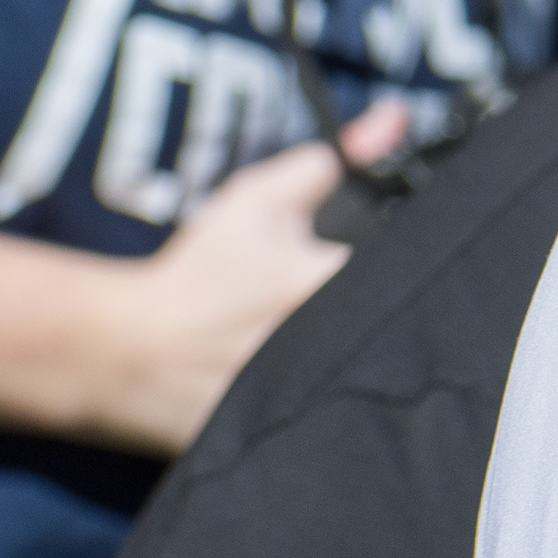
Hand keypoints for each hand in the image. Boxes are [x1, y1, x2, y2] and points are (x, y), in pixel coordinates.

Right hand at [80, 100, 404, 452]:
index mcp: (325, 287)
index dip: (433, 268)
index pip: (416, 274)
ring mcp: (307, 401)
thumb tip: (392, 117)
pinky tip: (334, 392)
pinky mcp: (290, 440)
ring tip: (360, 348)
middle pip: (406, 332)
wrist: (124, 352)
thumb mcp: (257, 203)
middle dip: (405, 318)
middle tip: (388, 309)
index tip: (426, 264)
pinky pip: (339, 424)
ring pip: (377, 380)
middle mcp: (325, 348)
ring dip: (379, 363)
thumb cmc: (196, 274)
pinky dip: (345, 411)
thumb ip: (329, 163)